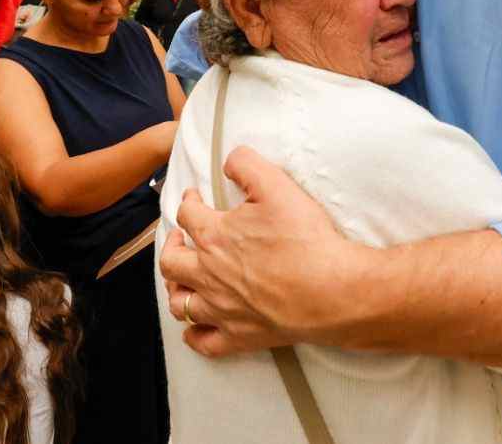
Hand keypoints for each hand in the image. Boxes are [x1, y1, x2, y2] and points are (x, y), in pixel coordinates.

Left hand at [159, 146, 360, 356]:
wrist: (330, 290)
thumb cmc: (305, 239)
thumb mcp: (277, 186)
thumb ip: (248, 165)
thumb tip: (230, 159)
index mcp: (214, 237)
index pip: (187, 215)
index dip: (188, 201)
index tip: (194, 197)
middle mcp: (209, 274)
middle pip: (171, 262)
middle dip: (172, 245)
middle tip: (181, 237)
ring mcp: (221, 309)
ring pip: (180, 303)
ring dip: (176, 289)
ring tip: (183, 279)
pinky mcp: (239, 336)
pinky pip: (203, 342)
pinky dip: (194, 335)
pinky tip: (195, 327)